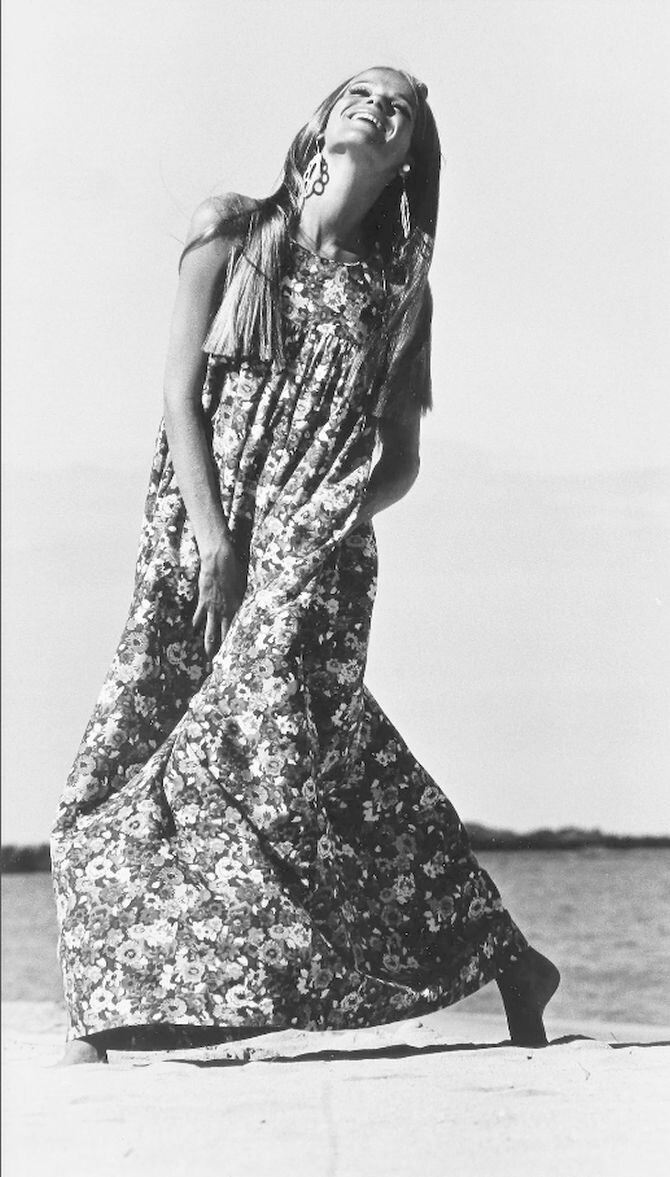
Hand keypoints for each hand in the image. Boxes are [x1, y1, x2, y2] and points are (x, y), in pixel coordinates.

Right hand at [192, 540, 245, 658]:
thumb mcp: (245, 586)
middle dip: (224, 651)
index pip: (239, 630)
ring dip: (209, 645)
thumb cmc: (236, 570)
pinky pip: (199, 617)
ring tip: (208, 656)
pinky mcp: (204, 602)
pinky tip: (192, 633)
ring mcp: (214, 608)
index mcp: (239, 608)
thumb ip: (245, 599)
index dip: (239, 643)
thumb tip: (253, 606)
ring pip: (210, 631)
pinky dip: (195, 625)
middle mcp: (226, 612)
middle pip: (224, 636)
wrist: (219, 561)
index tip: (241, 655)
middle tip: (223, 663)